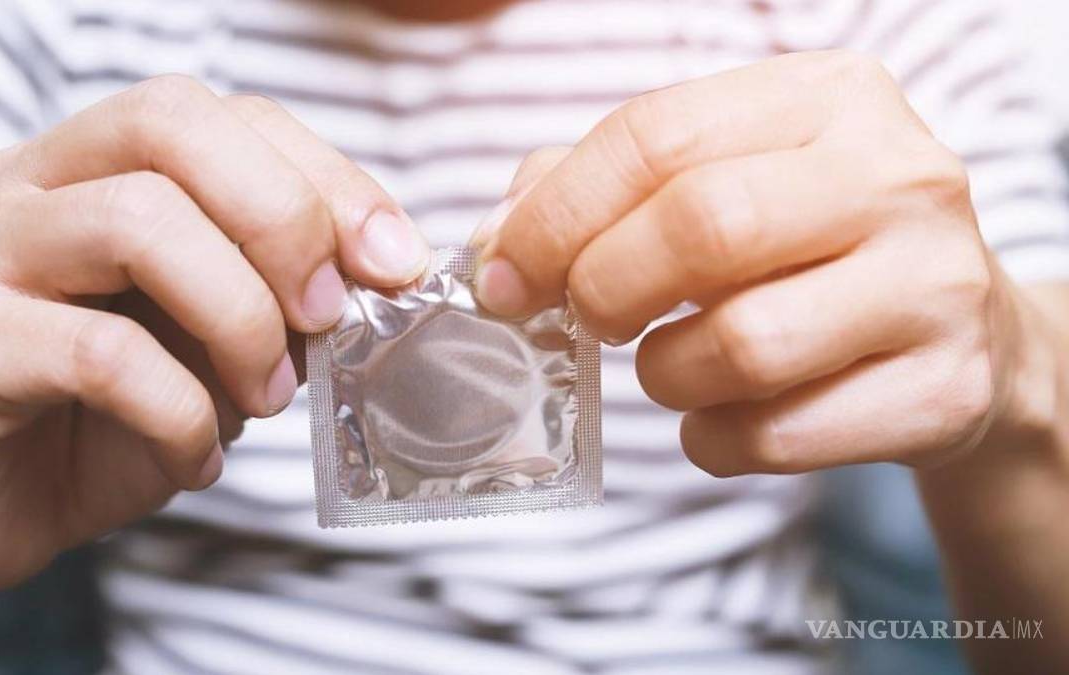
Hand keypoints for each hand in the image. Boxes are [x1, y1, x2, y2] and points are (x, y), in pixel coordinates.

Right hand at [0, 75, 428, 594]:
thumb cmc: (116, 415)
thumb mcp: (222, 341)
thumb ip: (284, 292)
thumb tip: (385, 268)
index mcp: (101, 161)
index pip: (228, 116)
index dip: (328, 179)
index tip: (395, 264)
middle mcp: (31, 183)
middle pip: (170, 125)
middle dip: (283, 220)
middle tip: (327, 318)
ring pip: (136, 221)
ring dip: (239, 318)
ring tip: (269, 398)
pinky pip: (98, 354)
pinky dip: (181, 413)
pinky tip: (197, 458)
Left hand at [474, 51, 1028, 476]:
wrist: (962, 335)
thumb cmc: (807, 251)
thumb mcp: (719, 182)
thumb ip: (598, 194)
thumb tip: (497, 251)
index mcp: (828, 97)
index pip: (655, 136)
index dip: (555, 216)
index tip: (504, 276)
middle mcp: (897, 176)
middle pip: (702, 227)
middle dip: (605, 288)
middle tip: (586, 319)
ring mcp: (935, 285)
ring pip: (742, 346)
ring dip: (665, 374)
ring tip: (672, 364)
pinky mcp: (944, 391)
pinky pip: (776, 437)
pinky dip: (713, 439)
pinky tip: (724, 413)